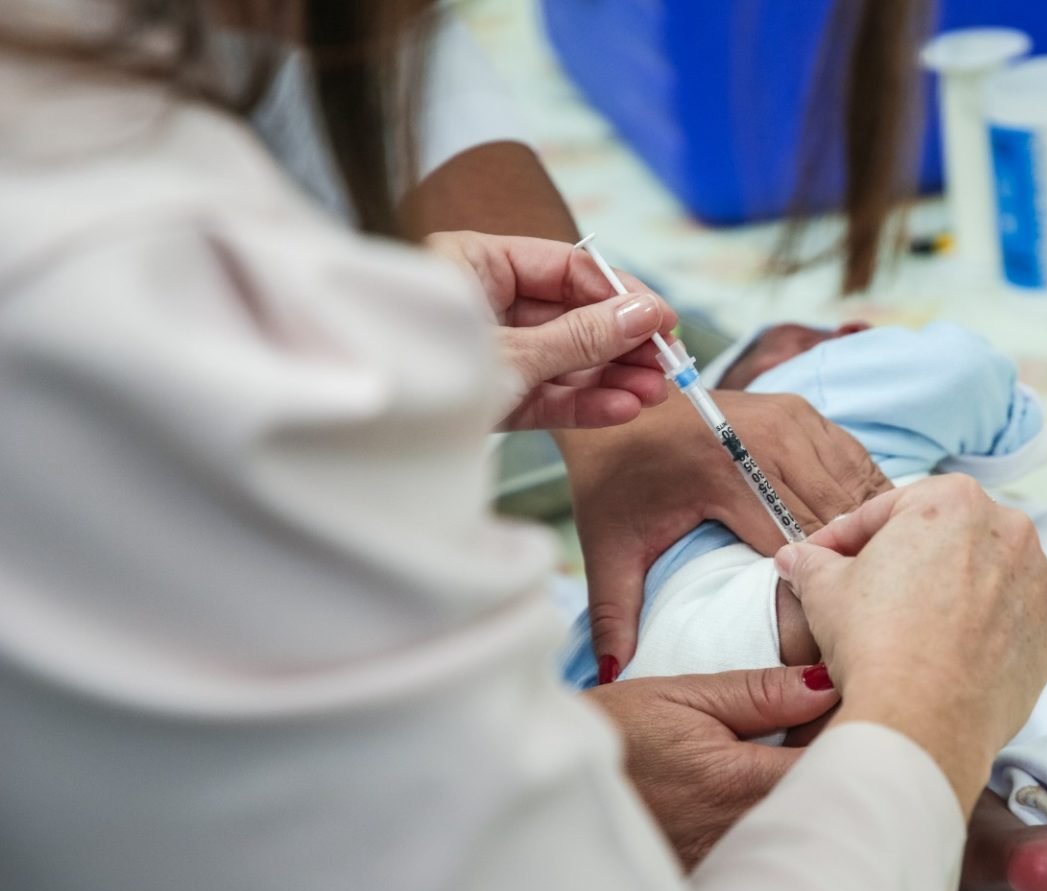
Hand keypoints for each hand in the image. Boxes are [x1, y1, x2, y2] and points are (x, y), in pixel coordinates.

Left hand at [424, 231, 674, 429]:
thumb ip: (580, 336)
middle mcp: (482, 303)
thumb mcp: (510, 353)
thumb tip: (644, 314)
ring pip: (562, 359)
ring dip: (610, 376)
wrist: (353, 446)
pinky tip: (622, 408)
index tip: (663, 320)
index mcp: (473, 264)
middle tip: (668, 364)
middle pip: (570, 315)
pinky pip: (544, 395)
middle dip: (621, 342)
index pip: (566, 268)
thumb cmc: (414, 372)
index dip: (620, 293)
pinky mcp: (489, 398)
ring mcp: (487, 353)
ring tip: (654, 392)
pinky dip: (582, 402)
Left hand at [559, 390, 891, 679]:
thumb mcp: (608, 548)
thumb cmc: (614, 480)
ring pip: (855, 492)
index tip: (817, 644)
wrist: (616, 406)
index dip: (811, 598)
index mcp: (725, 473)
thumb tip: (612, 677)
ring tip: (865, 584)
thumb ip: (614, 613)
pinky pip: (855, 464)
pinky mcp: (805, 412)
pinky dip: (862, 504)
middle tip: (853, 621)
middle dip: (844, 571)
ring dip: (862, 537)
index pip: (795, 549)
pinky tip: (861, 543)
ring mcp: (793, 419)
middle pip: (835, 522)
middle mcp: (769, 438)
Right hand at [583, 666, 841, 867]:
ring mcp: (732, 866)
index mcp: (740, 783)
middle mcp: (745, 835)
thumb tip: (825, 682)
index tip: (850, 703)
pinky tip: (766, 796)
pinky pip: (775, 852)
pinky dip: (786, 823)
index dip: (857, 730)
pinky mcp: (719, 882)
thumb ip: (758, 693)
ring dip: (815, 793)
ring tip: (792, 757)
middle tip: (825, 728)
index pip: (838, 761)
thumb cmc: (612, 738)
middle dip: (843, 764)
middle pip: (832, 802)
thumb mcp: (680, 697)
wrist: (552, 804)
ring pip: (807, 829)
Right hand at [773, 475, 1046, 804]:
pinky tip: (953, 651)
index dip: (847, 537)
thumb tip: (795, 558)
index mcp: (953, 502)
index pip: (888, 511)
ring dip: (954, 590)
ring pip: (987, 574)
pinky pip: (1014, 618)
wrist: (922, 722)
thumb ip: (812, 562)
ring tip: (914, 626)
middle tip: (868, 592)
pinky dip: (989, 628)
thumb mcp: (824, 591)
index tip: (825, 557)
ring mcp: (1040, 582)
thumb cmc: (875, 644)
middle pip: (945, 537)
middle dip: (907, 559)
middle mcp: (1010, 530)